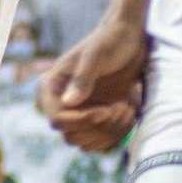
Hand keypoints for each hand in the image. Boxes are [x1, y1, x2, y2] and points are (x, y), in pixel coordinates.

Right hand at [39, 19, 147, 151]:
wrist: (129, 40)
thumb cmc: (110, 41)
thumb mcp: (96, 55)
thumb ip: (82, 77)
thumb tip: (67, 103)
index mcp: (52, 86)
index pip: (57, 119)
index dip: (81, 121)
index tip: (105, 110)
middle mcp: (62, 103)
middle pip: (71, 136)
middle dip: (99, 127)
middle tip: (119, 108)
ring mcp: (79, 113)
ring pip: (86, 143)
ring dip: (110, 132)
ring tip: (126, 107)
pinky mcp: (96, 119)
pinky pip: (101, 142)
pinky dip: (118, 133)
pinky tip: (129, 111)